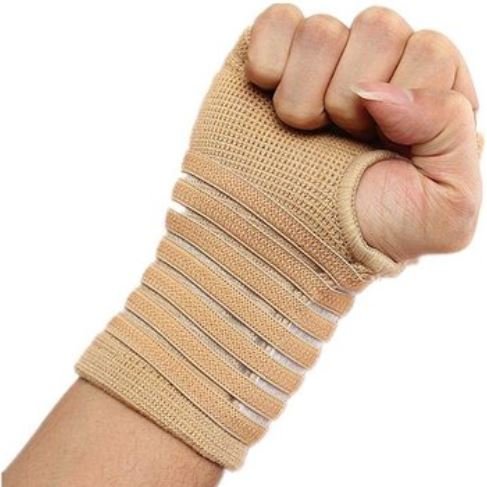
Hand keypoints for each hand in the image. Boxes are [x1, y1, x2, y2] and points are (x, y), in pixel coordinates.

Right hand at [245, 4, 481, 261]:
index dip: (399, 106)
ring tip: (301, 131)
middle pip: (378, 28)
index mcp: (426, 98)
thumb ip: (450, 137)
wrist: (287, 244)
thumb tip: (378, 89)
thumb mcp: (442, 211)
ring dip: (303, 97)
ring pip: (321, 31)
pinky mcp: (274, 61)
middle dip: (349, 101)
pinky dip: (268, 64)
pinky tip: (269, 100)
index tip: (375, 146)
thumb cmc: (363, 232)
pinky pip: (275, 23)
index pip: (429, 51)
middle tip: (337, 139)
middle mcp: (376, 72)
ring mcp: (323, 65)